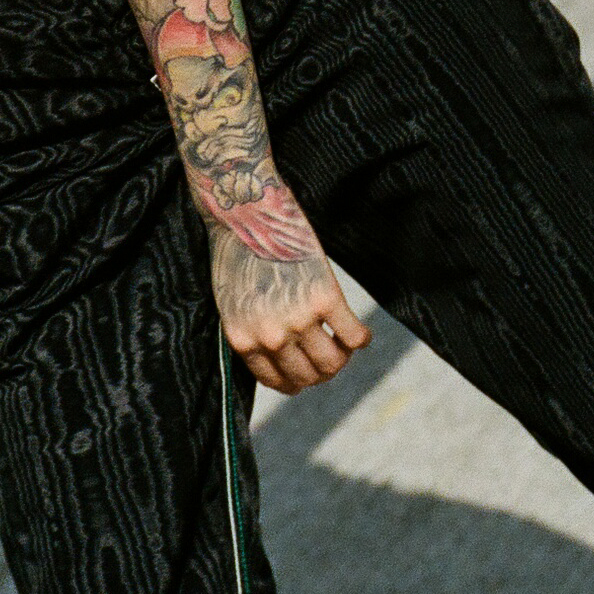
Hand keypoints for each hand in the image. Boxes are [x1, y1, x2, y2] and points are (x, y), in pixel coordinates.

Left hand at [208, 226, 370, 394]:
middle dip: (325, 370)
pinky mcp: (325, 296)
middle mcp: (270, 336)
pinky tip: (360, 330)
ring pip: (334, 361)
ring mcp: (298, 318)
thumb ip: (254, 334)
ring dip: (344, 356)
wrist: (244, 211)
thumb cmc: (237, 253)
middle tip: (332, 353)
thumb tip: (284, 357)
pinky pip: (354, 335)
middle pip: (311, 376)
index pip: (281, 382)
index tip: (310, 370)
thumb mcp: (232, 304)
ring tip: (344, 342)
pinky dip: (361, 337)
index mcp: (244, 340)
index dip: (300, 380)